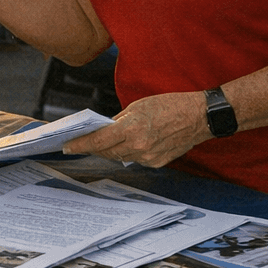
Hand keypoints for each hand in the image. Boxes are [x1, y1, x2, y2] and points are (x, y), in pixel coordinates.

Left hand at [61, 91, 210, 167]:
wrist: (199, 117)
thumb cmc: (170, 105)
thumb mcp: (139, 106)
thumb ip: (119, 119)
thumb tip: (104, 129)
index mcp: (133, 128)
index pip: (99, 141)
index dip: (81, 144)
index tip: (67, 147)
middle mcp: (140, 146)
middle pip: (107, 151)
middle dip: (92, 147)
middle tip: (79, 143)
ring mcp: (149, 157)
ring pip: (120, 156)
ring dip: (109, 150)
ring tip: (99, 143)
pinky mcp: (157, 163)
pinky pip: (135, 159)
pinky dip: (127, 152)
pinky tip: (126, 144)